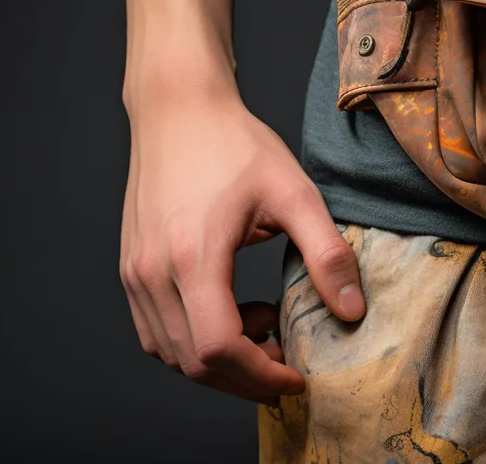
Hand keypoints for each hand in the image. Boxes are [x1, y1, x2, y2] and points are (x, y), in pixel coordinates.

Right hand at [118, 89, 365, 403]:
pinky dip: (194, 342)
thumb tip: (354, 310)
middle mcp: (153, 272)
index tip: (297, 376)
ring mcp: (135, 273)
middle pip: (193, 362)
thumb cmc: (235, 143)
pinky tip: (233, 313)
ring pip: (171, 354)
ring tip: (265, 325)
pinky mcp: (132, 269)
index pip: (218, 349)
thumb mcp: (295, 192)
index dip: (260, 376)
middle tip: (288, 361)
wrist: (177, 108)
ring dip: (220, 361)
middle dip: (246, 377)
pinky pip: (156, 332)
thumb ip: (327, 253)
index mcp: (193, 256)